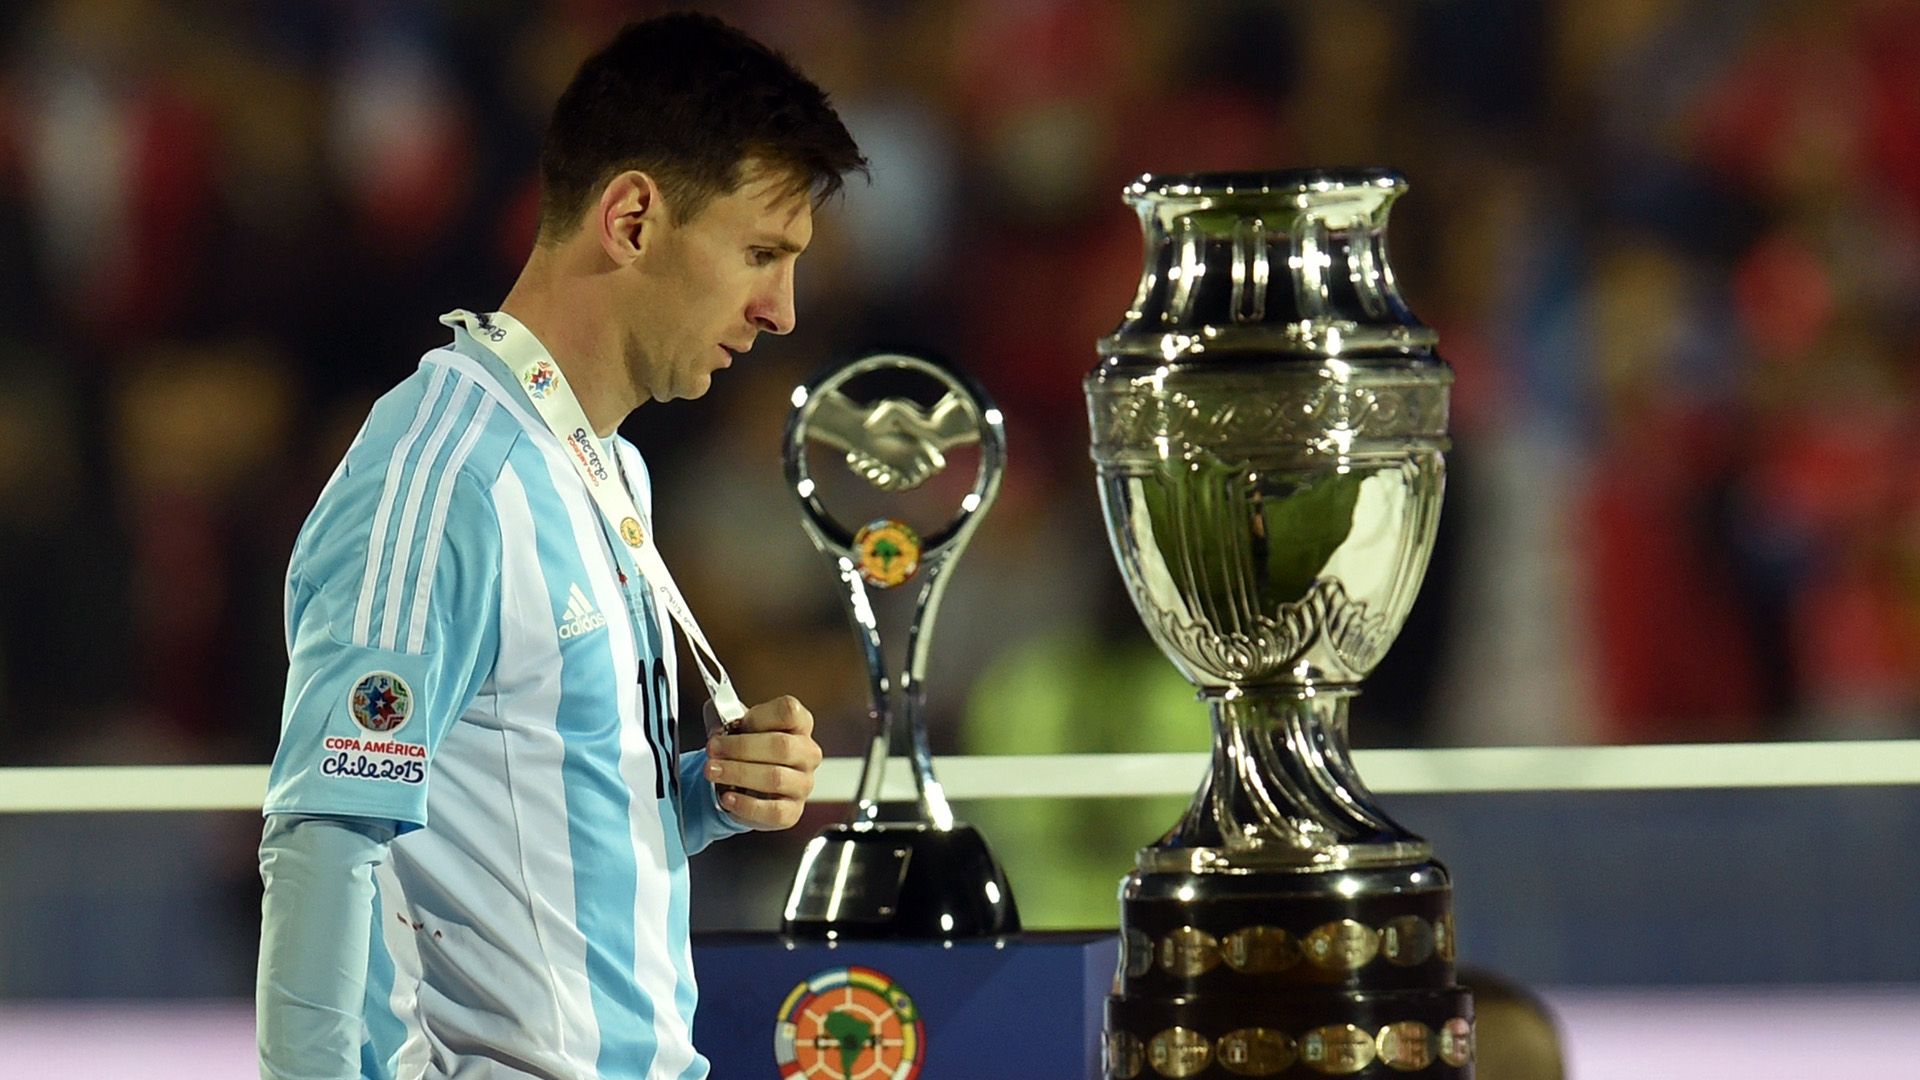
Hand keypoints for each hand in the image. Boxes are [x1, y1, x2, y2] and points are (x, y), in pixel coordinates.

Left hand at [704, 695, 820, 829]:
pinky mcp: (792, 811)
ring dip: (738, 773)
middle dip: (740, 748)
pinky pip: (773, 811)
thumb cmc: (746, 748)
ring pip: (775, 778)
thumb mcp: (733, 724)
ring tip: (713, 771)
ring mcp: (803, 783)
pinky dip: (746, 805)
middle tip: (713, 749)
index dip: (759, 716)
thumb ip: (723, 716)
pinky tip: (727, 798)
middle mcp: (807, 753)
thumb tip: (719, 726)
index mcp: (799, 724)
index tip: (734, 723)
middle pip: (781, 746)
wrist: (745, 783)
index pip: (789, 711)